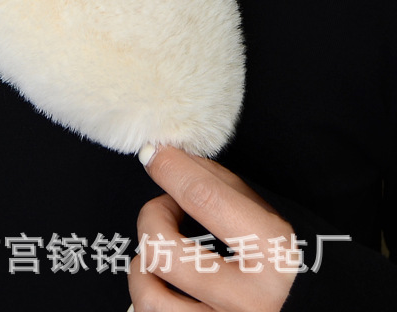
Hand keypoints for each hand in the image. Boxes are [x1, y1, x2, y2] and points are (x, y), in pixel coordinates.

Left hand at [128, 146, 297, 311]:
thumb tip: (176, 161)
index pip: (205, 199)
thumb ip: (226, 189)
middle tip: (168, 207)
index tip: (154, 154)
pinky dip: (150, 296)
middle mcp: (251, 300)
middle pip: (165, 251)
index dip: (171, 169)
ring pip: (150, 297)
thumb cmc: (306, 268)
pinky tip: (165, 285)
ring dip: (143, 266)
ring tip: (163, 252)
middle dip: (152, 216)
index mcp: (276, 255)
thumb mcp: (280, 221)